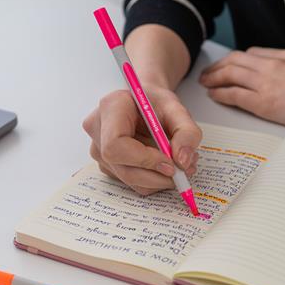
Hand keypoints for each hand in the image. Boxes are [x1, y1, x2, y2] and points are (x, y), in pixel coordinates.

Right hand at [83, 85, 201, 194]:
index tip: (170, 164)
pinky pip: (131, 182)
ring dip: (158, 180)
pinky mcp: (107, 165)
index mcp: (110, 108)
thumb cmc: (156, 102)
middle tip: (183, 173)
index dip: (144, 160)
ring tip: (180, 166)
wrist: (145, 103)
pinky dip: (153, 180)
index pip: (115, 145)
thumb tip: (183, 162)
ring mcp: (99, 150)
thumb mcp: (178, 109)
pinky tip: (164, 165)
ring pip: (129, 179)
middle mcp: (98, 130)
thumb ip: (187, 132)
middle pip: (123, 168)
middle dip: (156, 176)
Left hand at [200, 47, 284, 131]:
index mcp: (284, 56)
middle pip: (235, 60)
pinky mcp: (263, 102)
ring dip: (213, 78)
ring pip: (230, 74)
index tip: (226, 65)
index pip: (250, 53)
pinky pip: (234, 94)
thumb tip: (276, 79)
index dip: (233, 60)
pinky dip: (220, 93)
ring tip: (205, 83)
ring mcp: (266, 82)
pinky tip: (213, 95)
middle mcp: (272, 65)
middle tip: (207, 73)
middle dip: (217, 66)